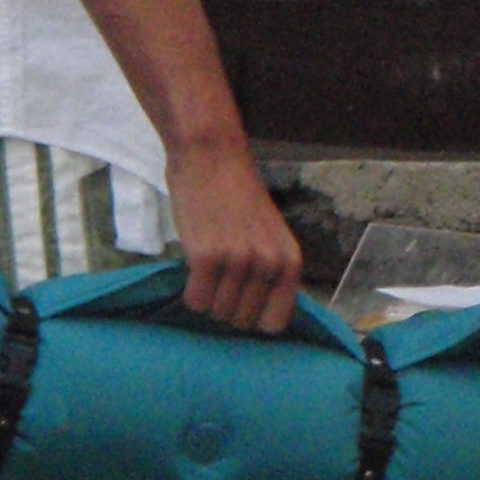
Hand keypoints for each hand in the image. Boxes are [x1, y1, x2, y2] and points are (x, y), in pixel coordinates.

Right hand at [165, 140, 302, 333]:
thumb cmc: (238, 196)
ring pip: (217, 312)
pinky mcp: (205, 257)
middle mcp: (268, 264)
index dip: (255, 318)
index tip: (242, 304)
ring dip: (208, 297)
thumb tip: (262, 319)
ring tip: (208, 268)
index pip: (276, 322)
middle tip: (219, 279)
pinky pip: (196, 300)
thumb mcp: (270, 236)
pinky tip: (193, 267)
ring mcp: (238, 261)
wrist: (212, 157)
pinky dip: (190, 292)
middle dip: (227, 306)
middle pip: (242, 321)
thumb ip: (271, 272)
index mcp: (290, 261)